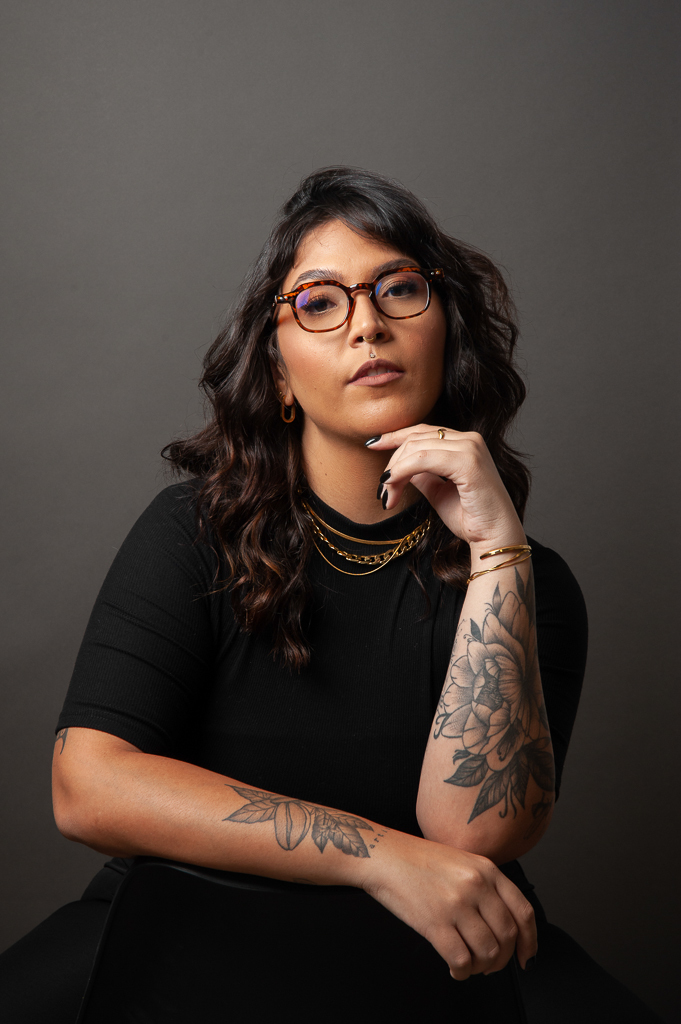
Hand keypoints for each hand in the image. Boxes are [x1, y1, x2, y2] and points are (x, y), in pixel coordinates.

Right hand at [360, 831, 536, 978]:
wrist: (384, 856)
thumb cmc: (418, 860)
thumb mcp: (462, 862)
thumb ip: (485, 887)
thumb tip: (504, 927)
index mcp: (486, 869)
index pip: (523, 911)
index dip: (530, 941)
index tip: (526, 957)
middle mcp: (476, 885)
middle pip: (507, 936)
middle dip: (502, 959)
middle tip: (489, 965)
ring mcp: (456, 904)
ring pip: (487, 952)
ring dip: (481, 967)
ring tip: (469, 964)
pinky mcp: (435, 922)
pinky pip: (461, 960)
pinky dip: (461, 972)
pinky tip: (453, 968)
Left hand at [369, 425, 523, 551]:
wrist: (494, 537)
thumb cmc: (470, 518)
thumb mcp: (438, 491)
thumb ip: (422, 474)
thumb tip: (400, 466)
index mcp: (465, 443)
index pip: (423, 431)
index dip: (395, 436)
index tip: (373, 445)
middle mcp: (470, 439)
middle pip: (415, 439)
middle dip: (392, 464)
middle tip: (381, 492)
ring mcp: (471, 448)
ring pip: (415, 448)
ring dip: (394, 472)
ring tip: (386, 496)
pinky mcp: (468, 462)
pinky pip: (422, 459)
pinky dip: (402, 471)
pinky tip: (392, 485)